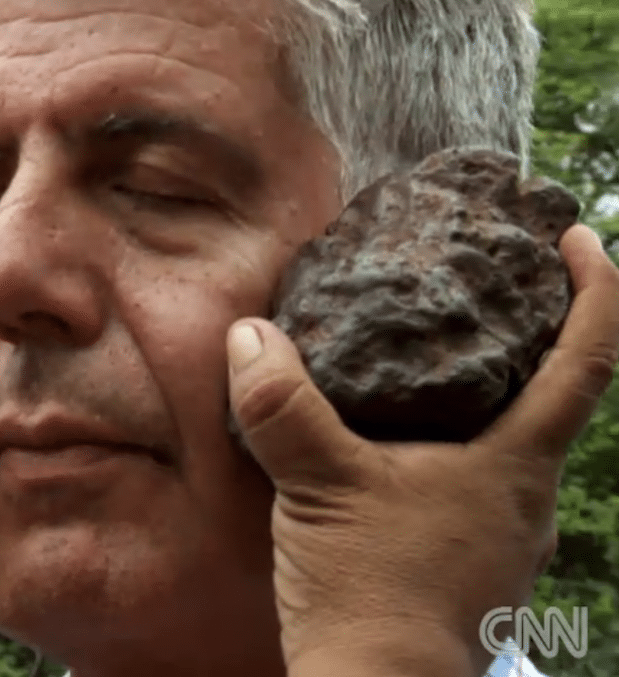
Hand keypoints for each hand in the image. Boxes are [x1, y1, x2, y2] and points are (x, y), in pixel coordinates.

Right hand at [227, 224, 618, 676]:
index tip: (578, 239)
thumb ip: (285, 409)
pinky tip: (404, 446)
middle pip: (555, 398)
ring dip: (495, 394)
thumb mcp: (322, 488)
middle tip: (497, 287)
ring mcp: (502, 536)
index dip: (596, 291)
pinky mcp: (468, 562)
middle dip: (539, 336)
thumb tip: (249, 336)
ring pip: (513, 445)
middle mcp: (525, 498)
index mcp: (515, 465)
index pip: (587, 361)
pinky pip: (477, 484)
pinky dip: (457, 445)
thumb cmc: (371, 592)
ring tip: (444, 358)